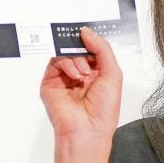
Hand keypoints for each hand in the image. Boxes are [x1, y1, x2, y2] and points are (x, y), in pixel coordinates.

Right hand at [40, 27, 122, 145]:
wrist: (88, 130)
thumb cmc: (104, 110)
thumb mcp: (113, 74)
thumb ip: (102, 49)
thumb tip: (87, 32)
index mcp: (98, 72)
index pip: (92, 48)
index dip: (92, 39)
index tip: (90, 31)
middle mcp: (81, 74)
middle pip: (77, 48)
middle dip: (82, 45)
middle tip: (84, 42)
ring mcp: (64, 78)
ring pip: (65, 54)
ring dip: (76, 59)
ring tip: (84, 73)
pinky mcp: (50, 83)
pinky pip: (54, 63)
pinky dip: (66, 64)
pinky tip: (75, 75)